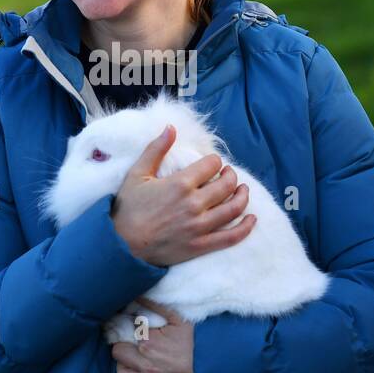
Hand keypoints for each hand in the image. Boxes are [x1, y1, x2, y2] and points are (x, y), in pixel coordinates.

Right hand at [110, 124, 255, 267]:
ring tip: (243, 190)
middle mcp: (194, 204)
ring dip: (243, 196)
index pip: (212, 165)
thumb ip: (156, 149)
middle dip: (231, 176)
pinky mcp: (200, 246)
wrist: (121, 245)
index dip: (215, 161)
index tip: (213, 163)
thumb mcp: (137, 174)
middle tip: (229, 174)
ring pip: (234, 208)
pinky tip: (252, 219)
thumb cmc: (128, 208)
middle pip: (227, 184)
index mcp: (180, 183)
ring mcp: (199, 226)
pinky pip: (231, 237)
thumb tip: (171, 127)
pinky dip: (245, 228)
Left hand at [110, 298, 196, 372]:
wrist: (225, 366)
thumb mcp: (181, 318)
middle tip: (134, 341)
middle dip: (123, 345)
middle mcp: (146, 365)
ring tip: (137, 359)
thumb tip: (139, 296)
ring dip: (126, 367)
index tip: (134, 325)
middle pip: (118, 354)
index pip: (123, 332)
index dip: (128, 327)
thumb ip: (157, 306)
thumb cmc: (203, 340)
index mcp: (148, 343)